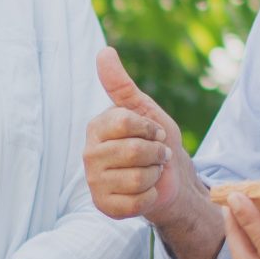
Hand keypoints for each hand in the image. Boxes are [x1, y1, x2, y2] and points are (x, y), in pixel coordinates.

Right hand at [82, 47, 196, 223]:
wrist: (170, 179)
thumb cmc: (156, 141)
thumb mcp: (144, 109)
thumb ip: (121, 84)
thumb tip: (103, 52)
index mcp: (97, 127)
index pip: (126, 121)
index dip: (150, 128)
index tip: (153, 132)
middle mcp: (89, 153)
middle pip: (134, 151)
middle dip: (157, 153)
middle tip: (157, 155)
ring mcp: (94, 182)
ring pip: (137, 178)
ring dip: (154, 175)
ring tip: (151, 172)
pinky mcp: (104, 206)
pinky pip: (137, 202)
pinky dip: (150, 196)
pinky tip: (145, 192)